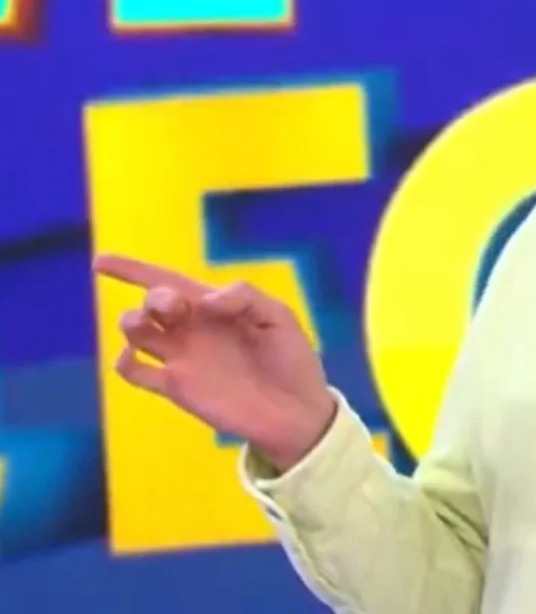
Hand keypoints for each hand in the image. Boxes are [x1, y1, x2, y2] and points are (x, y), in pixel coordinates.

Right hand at [94, 254, 336, 471]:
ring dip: (133, 322)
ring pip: (136, 331)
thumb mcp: (279, 317)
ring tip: (151, 325)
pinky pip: (135, 372)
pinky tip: (133, 355)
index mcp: (214, 306)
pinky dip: (123, 361)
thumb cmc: (291, 360)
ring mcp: (181, 357)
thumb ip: (245, 297)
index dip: (134, 269)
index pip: (168, 280)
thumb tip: (204, 300)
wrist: (296, 411)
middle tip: (174, 308)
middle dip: (154, 297)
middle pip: (152, 302)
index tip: (101, 262)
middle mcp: (192, 328)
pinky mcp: (176, 388)